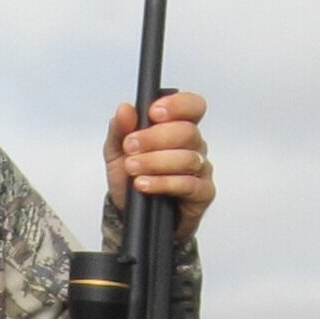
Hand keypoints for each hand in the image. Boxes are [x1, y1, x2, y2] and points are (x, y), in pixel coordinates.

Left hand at [105, 90, 214, 237]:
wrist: (130, 213)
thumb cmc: (131, 178)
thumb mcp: (117, 151)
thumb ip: (119, 129)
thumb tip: (125, 109)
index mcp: (178, 127)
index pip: (192, 106)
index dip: (177, 105)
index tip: (153, 113)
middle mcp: (193, 145)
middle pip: (187, 131)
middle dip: (155, 138)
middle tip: (131, 147)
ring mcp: (200, 169)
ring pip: (187, 158)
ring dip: (155, 162)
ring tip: (133, 168)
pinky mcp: (202, 193)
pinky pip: (189, 184)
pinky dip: (163, 183)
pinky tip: (145, 184)